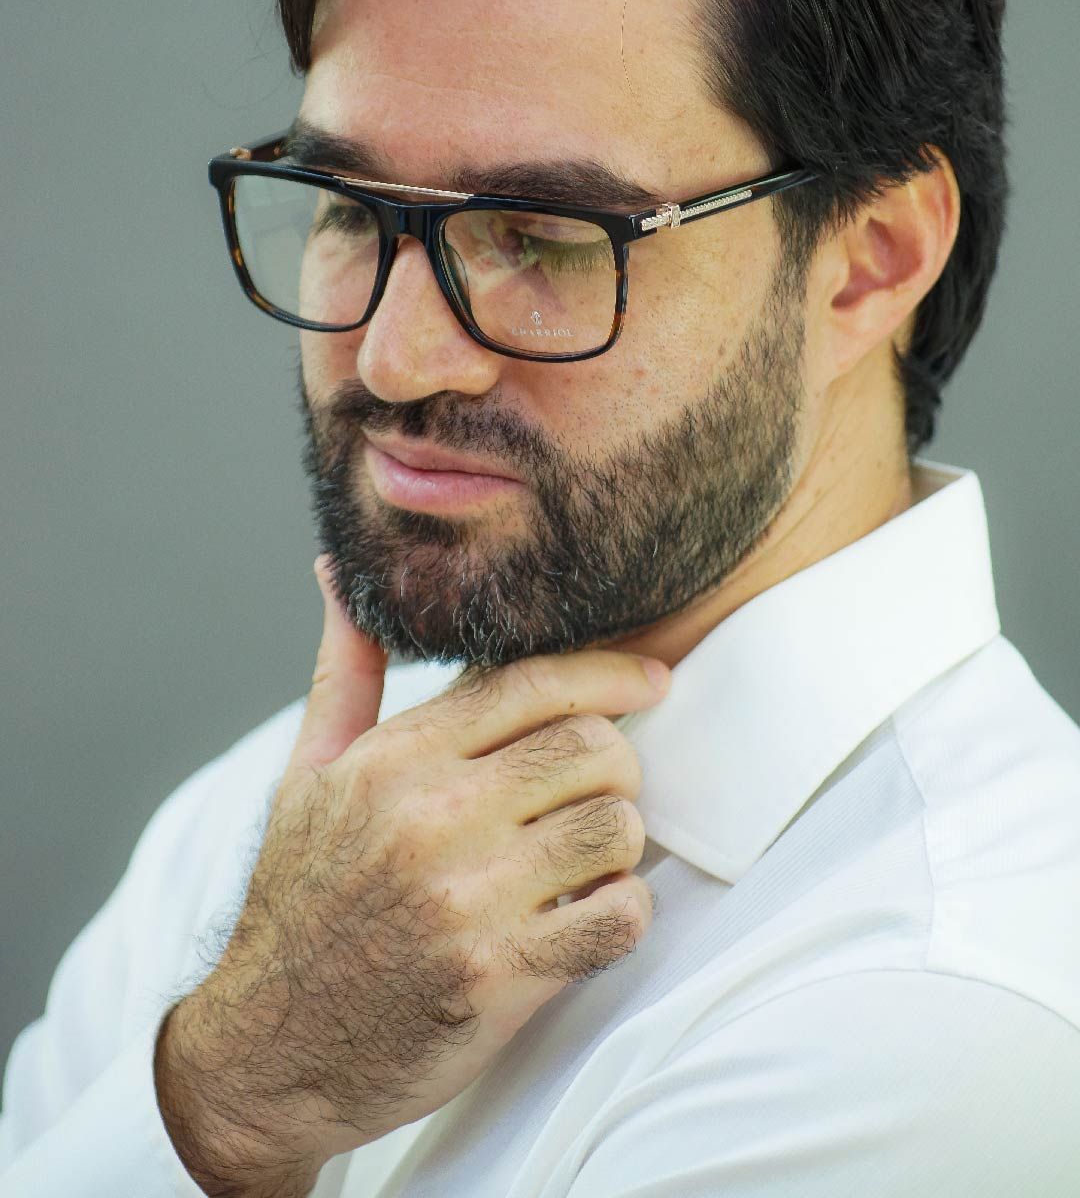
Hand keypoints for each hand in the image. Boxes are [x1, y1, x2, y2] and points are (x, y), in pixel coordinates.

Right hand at [154, 556, 670, 1197]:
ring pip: (614, 828)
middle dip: (615, 762)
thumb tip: (337, 575)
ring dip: (617, 842)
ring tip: (582, 856)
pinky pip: (617, 917)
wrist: (269, 1048)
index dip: (610, 673)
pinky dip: (621, 912)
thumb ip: (346, 670)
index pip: (533, 683)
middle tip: (597, 786)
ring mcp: (468, 900)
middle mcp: (434, 819)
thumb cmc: (299, 898)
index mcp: (395, 760)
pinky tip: (586, 914)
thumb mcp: (307, 773)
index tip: (651, 680)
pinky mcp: (498, 977)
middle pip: (591, 747)